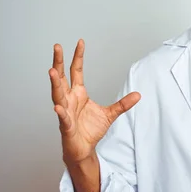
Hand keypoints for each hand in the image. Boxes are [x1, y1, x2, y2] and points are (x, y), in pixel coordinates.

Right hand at [49, 39, 140, 164]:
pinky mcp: (66, 126)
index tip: (80, 42)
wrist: (83, 149)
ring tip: (52, 71)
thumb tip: (138, 95)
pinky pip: (63, 118)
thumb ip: (123, 104)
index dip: (78, 57)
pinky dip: (61, 112)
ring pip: (58, 95)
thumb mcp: (110, 114)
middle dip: (59, 62)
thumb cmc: (90, 130)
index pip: (76, 71)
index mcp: (78, 93)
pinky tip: (58, 107)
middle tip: (57, 47)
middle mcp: (69, 99)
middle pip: (62, 78)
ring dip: (55, 83)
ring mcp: (66, 112)